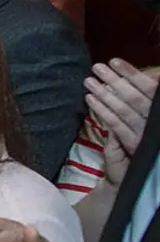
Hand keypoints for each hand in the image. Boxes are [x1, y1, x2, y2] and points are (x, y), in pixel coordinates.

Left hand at [84, 58, 156, 185]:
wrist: (136, 180)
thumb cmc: (139, 150)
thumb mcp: (140, 128)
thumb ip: (135, 106)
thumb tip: (125, 83)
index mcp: (158, 115)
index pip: (148, 89)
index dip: (131, 74)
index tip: (114, 61)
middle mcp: (155, 123)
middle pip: (135, 97)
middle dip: (115, 80)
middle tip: (96, 67)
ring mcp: (146, 134)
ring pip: (124, 109)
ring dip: (105, 93)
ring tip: (88, 81)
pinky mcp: (135, 146)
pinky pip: (117, 124)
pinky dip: (103, 111)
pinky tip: (90, 100)